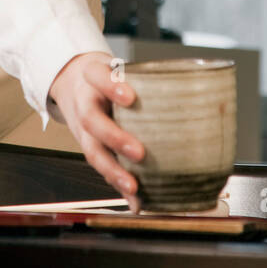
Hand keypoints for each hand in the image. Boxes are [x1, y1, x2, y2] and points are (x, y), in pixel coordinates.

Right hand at [48, 52, 144, 210]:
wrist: (72, 82)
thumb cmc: (106, 78)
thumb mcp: (117, 66)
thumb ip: (144, 77)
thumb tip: (194, 94)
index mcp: (91, 75)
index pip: (97, 75)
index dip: (110, 86)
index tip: (130, 97)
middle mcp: (83, 102)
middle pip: (91, 119)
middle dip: (114, 137)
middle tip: (139, 152)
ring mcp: (82, 128)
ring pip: (92, 150)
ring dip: (113, 170)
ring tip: (133, 187)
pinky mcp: (88, 147)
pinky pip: (100, 168)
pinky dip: (117, 186)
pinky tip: (135, 201)